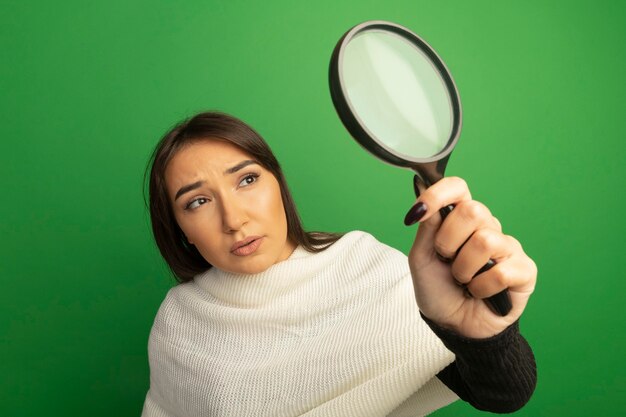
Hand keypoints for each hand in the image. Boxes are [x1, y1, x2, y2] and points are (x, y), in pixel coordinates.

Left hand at [406, 176, 536, 338]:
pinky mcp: (524, 270)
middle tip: (446, 261)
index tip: (420, 210)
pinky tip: (479, 293)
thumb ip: (426, 229)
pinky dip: (481, 288)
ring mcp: (508, 247)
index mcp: (461, 219)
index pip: (458, 188)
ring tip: (463, 281)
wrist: (454, 326)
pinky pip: (500, 271)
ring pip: (485, 241)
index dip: (439, 193)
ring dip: (463, 269)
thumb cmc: (439, 290)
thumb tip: (426, 199)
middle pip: (473, 210)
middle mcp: (488, 227)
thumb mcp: (422, 259)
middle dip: (448, 242)